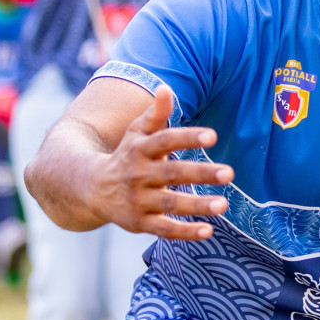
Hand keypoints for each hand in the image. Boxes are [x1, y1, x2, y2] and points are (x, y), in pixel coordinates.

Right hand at [90, 85, 234, 239]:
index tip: (213, 136)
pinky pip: (164, 230)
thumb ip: (155, 113)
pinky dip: (185, 232)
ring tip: (224, 204)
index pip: (165, 141)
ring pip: (170, 204)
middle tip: (229, 173)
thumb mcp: (137, 133)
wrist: (90, 188)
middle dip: (201, 173)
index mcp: (140, 150)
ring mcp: (139, 201)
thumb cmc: (126, 155)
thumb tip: (166, 87)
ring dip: (197, 205)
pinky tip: (208, 231)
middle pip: (172, 174)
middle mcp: (139, 176)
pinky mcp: (140, 223)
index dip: (188, 138)